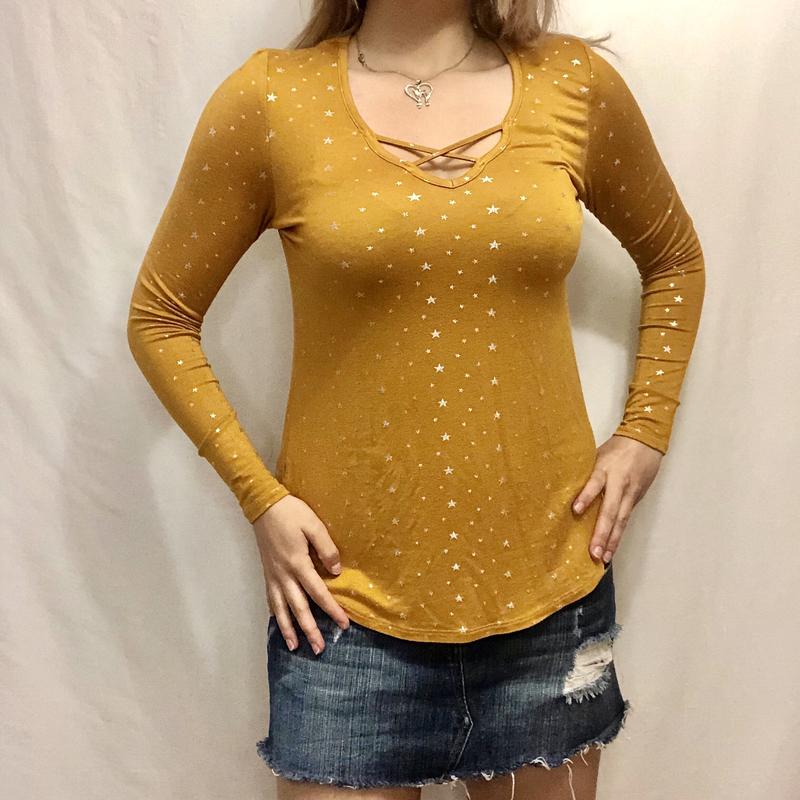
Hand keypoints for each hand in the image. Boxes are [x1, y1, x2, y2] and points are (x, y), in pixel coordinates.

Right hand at [252, 494, 349, 653]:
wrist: (264, 506)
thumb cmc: (292, 513)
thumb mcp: (314, 525)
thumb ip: (326, 549)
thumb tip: (336, 572)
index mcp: (298, 564)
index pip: (319, 593)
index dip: (332, 610)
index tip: (344, 624)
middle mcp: (284, 575)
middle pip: (299, 608)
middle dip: (310, 630)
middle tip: (320, 649)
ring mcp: (273, 576)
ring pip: (281, 609)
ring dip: (289, 629)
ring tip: (295, 647)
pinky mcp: (267, 573)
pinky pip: (271, 600)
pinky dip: (276, 614)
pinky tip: (279, 623)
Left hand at [572, 435, 662, 564]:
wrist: (646, 441)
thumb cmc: (616, 448)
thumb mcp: (597, 455)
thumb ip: (586, 472)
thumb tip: (563, 488)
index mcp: (605, 469)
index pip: (594, 483)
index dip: (586, 496)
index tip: (576, 510)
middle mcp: (619, 484)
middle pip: (610, 510)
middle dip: (602, 532)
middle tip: (593, 552)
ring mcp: (630, 493)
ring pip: (621, 520)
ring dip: (612, 540)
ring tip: (604, 558)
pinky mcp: (637, 500)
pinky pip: (626, 520)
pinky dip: (619, 535)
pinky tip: (612, 549)